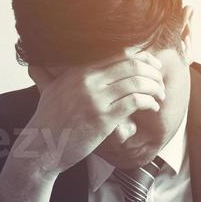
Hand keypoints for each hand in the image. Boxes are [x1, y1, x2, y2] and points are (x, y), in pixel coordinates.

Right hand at [0, 51, 165, 201]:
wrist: (41, 147)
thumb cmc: (49, 121)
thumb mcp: (52, 89)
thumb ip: (61, 74)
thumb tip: (50, 63)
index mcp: (78, 70)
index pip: (118, 54)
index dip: (141, 57)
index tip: (152, 64)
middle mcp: (87, 81)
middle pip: (131, 65)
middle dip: (152, 71)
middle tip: (160, 81)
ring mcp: (95, 100)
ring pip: (136, 82)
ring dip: (154, 87)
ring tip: (159, 95)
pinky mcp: (102, 119)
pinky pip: (134, 102)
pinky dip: (149, 102)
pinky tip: (153, 106)